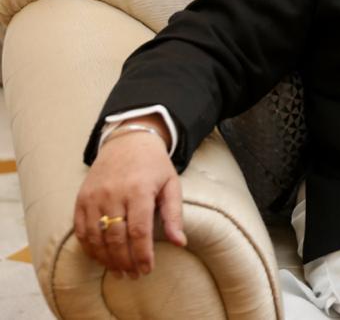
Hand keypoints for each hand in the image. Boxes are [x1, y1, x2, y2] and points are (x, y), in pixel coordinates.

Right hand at [74, 116, 186, 278]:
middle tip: (134, 275)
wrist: (127, 141)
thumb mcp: (171, 184)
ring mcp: (94, 197)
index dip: (142, 254)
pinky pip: (82, 230)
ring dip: (107, 259)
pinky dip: (90, 248)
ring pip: (96, 237)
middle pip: (116, 238)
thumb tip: (180, 243)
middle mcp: (114, 194)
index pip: (139, 231)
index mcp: (139, 190)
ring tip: (119, 271)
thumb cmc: (154, 165)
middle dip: (125, 261)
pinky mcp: (81, 199)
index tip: (147, 269)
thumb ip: (174, 214)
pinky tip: (101, 258)